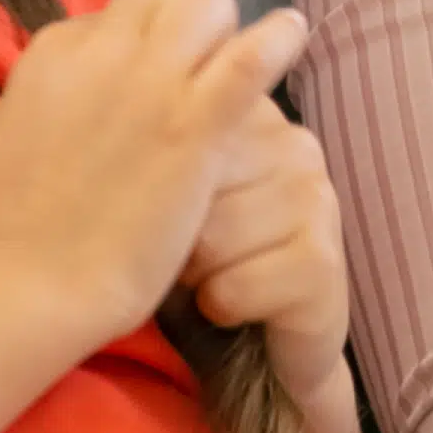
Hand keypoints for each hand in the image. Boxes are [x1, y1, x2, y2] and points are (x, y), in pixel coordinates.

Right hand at [0, 0, 305, 339]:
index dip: (134, 42)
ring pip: (207, 2)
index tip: (142, 76)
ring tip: (235, 55)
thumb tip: (42, 95)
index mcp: (54, 53)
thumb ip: (25, 102)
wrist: (33, 279)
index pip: (111, 15)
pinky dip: (278, 38)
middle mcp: (105, 50)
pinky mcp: (198, 122)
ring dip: (225, 24)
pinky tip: (292, 35)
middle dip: (184, 15)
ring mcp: (154, 82)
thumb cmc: (0, 226)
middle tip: (195, 60)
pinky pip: (254, 56)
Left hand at [185, 96, 369, 432]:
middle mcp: (295, 145)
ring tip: (208, 277)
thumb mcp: (168, 184)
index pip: (183, 122)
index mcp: (253, 112)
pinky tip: (230, 306)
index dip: (157, 180)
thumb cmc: (194, 257)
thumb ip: (154, 129)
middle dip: (175, 229)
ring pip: (212, 235)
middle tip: (188, 250)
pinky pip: (235, 285)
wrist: (254, 347)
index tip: (165, 205)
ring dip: (195, 273)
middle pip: (193, 180)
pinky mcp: (324, 264)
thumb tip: (107, 85)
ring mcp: (317, 201)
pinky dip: (219, 305)